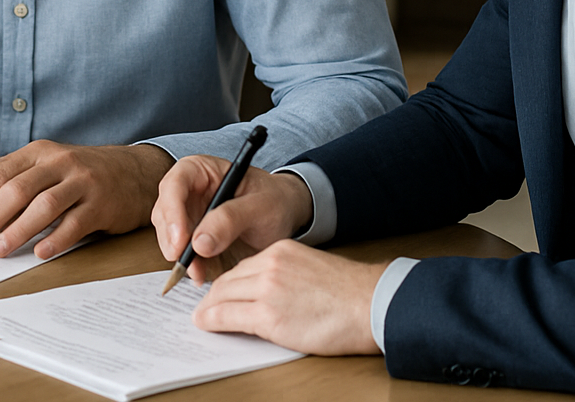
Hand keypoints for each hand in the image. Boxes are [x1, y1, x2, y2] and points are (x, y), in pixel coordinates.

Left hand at [0, 141, 173, 258]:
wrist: (134, 172)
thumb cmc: (80, 176)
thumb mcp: (48, 168)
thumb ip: (17, 184)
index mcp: (39, 153)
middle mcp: (59, 162)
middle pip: (16, 190)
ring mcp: (83, 181)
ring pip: (43, 206)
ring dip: (17, 230)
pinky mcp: (102, 203)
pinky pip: (75, 223)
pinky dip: (55, 239)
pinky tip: (40, 253)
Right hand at [152, 156, 313, 284]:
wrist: (285, 213)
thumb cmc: (274, 200)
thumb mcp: (260, 205)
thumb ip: (231, 219)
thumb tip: (200, 243)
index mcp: (202, 169)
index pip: (176, 184)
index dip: (173, 211)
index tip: (180, 240)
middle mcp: (190, 188)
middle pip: (166, 210)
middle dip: (172, 238)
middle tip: (184, 263)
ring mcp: (189, 210)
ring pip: (169, 232)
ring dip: (179, 254)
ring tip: (197, 272)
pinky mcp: (194, 232)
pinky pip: (182, 247)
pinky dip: (188, 262)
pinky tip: (200, 274)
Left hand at [193, 239, 385, 355]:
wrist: (371, 304)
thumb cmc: (350, 294)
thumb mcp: (312, 269)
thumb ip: (287, 275)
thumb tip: (268, 293)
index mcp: (282, 250)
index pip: (244, 266)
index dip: (230, 283)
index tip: (224, 293)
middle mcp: (270, 264)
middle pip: (229, 279)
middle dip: (215, 295)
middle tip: (206, 307)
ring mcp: (267, 288)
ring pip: (223, 295)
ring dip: (209, 308)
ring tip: (203, 317)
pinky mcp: (268, 314)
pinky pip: (227, 315)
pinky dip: (211, 320)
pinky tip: (205, 323)